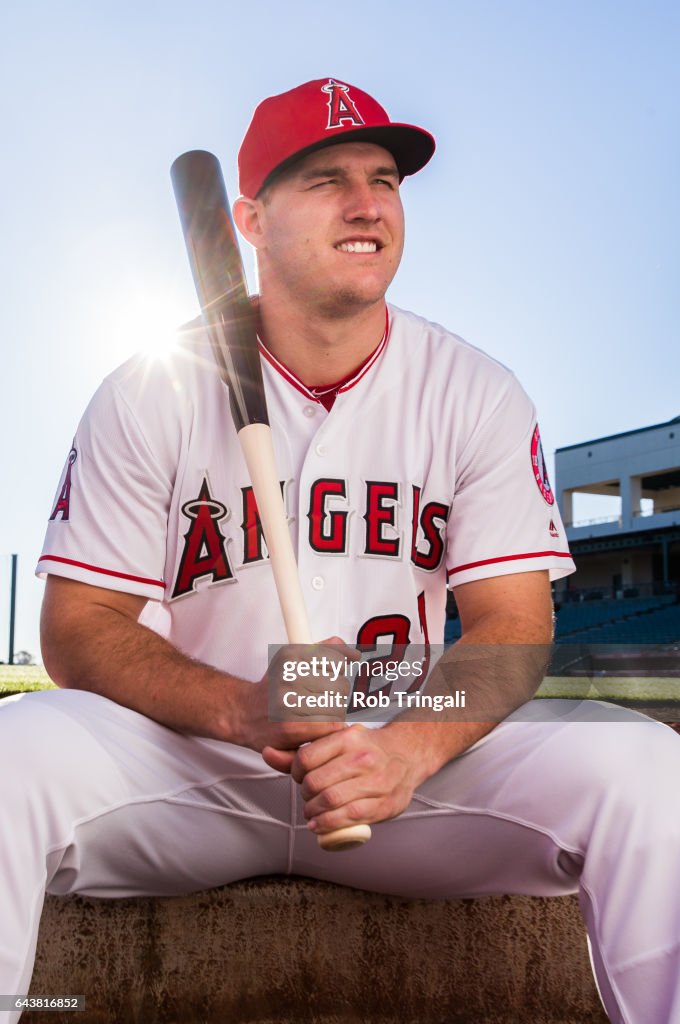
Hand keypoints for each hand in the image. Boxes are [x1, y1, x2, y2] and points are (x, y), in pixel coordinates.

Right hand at [232, 636, 356, 752]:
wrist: (244, 713)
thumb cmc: (273, 687)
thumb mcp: (294, 658)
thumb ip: (325, 650)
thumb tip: (354, 654)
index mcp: (292, 655)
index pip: (337, 662)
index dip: (337, 672)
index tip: (327, 677)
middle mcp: (289, 675)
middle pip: (341, 686)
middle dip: (336, 695)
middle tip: (321, 699)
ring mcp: (289, 701)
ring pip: (338, 708)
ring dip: (334, 714)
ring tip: (317, 713)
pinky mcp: (290, 727)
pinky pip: (329, 726)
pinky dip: (328, 728)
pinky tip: (316, 726)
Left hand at [263, 724, 421, 834]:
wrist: (407, 756)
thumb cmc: (365, 749)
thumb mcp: (338, 741)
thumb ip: (303, 750)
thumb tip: (266, 752)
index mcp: (348, 737)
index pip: (305, 758)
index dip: (295, 773)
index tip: (300, 778)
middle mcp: (362, 757)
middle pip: (315, 783)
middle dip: (304, 795)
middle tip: (307, 798)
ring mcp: (375, 781)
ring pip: (330, 801)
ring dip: (313, 813)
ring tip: (311, 814)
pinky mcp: (383, 804)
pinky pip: (349, 817)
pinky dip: (328, 824)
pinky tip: (319, 826)